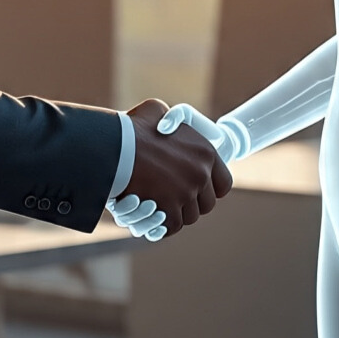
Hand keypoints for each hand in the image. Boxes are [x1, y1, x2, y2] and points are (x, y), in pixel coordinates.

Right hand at [111, 98, 231, 239]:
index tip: (200, 189)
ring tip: (159, 204)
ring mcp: (186, 194)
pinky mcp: (168, 210)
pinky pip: (172, 226)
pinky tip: (151, 215)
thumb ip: (169, 119)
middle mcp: (200, 175)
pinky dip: (162, 225)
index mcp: (206, 152)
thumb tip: (167, 123)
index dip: (212, 189)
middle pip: (206, 204)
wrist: (114, 146)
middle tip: (175, 198)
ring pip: (189, 217)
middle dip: (192, 204)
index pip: (224, 184)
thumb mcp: (156, 111)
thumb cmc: (133, 127)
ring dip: (175, 214)